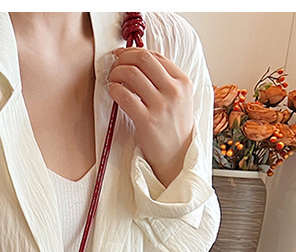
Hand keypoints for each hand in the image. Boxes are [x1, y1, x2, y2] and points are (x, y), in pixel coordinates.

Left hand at [107, 46, 194, 187]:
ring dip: (116, 72)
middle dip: (123, 58)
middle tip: (114, 65)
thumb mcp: (179, 99)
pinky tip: (112, 92)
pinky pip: (125, 96)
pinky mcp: (147, 121)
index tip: (122, 56)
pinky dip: (114, 89)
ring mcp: (161, 106)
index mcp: (183, 82)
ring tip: (112, 79)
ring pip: (132, 74)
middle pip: (143, 60)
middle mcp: (174, 90)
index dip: (134, 52)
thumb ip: (165, 80)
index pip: (156, 56)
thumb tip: (139, 62)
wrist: (176, 156)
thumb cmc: (173, 127)